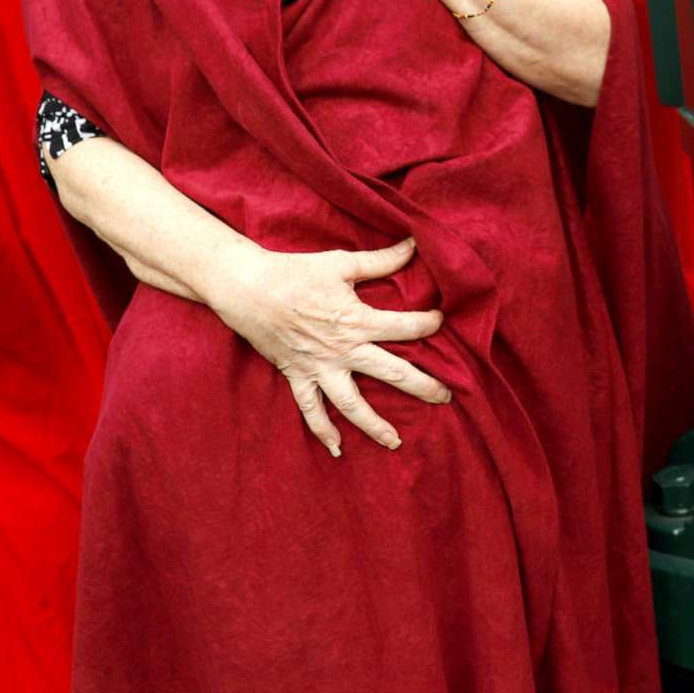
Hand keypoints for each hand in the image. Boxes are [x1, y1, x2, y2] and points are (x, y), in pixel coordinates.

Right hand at [203, 237, 451, 454]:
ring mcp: (320, 367)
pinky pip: (311, 410)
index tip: (440, 322)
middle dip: (423, 387)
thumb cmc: (295, 272)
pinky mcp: (297, 376)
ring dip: (375, 425)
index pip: (405, 328)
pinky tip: (337, 449)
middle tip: (446, 398)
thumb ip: (381, 260)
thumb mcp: (341, 263)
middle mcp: (343, 350)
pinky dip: (322, 431)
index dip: (428, 325)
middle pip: (392, 374)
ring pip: (353, 404)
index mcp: (358, 320)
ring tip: (395, 441)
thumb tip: (415, 243)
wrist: (247, 288)